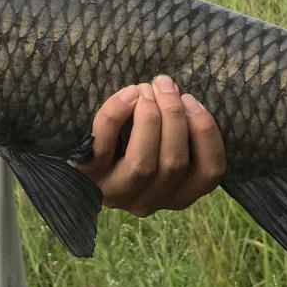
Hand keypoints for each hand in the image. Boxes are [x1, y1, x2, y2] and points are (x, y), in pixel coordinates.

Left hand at [77, 75, 225, 215]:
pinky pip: (102, 147)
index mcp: (178, 195)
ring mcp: (117, 194)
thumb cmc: (129, 141)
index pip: (209, 175)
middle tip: (166, 85)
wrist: (77, 157)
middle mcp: (150, 202)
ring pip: (144, 163)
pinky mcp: (87, 178)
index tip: (192, 100)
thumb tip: (184, 99)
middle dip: (174, 117)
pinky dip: (116, 116)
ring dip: (150, 118)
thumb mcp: (162, 143)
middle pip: (174, 164)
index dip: (206, 134)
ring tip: (146, 89)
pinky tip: (127, 94)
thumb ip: (179, 131)